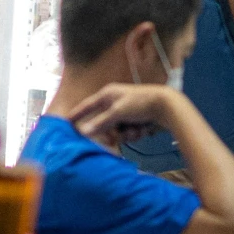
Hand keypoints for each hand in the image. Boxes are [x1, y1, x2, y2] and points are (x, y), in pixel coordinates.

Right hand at [66, 81, 186, 145]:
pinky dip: (134, 134)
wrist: (167, 106)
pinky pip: (126, 132)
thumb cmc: (141, 103)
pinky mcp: (134, 120)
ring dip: (126, 134)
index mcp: (107, 94)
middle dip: (111, 133)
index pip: (86, 106)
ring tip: (136, 130)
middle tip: (116, 138)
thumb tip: (82, 132)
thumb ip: (100, 123)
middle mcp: (114, 102)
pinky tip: (144, 129)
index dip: (76, 115)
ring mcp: (124, 112)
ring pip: (116, 131)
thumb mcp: (118, 113)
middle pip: (102, 124)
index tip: (65, 123)